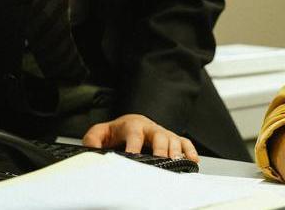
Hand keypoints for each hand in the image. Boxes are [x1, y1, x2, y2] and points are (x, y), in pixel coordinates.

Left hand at [82, 113, 199, 161]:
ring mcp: (162, 132)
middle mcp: (149, 127)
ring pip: (173, 138)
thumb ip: (93, 140)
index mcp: (131, 124)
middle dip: (160, 148)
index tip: (133, 156)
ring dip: (176, 150)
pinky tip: (192, 160)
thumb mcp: (100, 133)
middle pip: (158, 134)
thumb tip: (92, 150)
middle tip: (160, 160)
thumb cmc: (116, 132)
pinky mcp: (172, 138)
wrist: (129, 124)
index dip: (134, 145)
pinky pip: (184, 142)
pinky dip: (189, 150)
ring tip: (176, 161)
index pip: (134, 133)